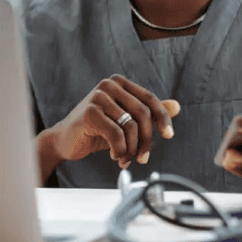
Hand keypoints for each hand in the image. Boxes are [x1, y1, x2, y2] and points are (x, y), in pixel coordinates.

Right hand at [49, 75, 179, 168]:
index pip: (150, 99)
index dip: (163, 118)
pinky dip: (120, 151)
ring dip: (132, 149)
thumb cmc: (96, 130)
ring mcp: (97, 96)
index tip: (169, 135)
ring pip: (131, 127)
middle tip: (143, 157)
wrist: (65, 141)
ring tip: (125, 159)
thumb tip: (177, 106)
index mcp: (119, 82)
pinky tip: (115, 157)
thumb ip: (148, 112)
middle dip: (147, 140)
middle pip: (143, 113)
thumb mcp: (125, 121)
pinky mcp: (89, 112)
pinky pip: (116, 135)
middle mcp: (109, 84)